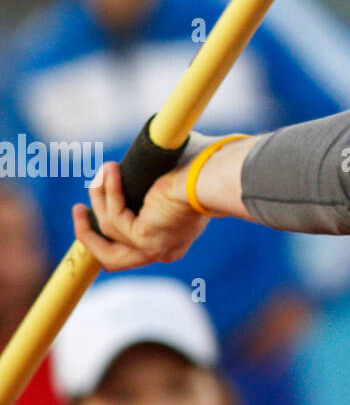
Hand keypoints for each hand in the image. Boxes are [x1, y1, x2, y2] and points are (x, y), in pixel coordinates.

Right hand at [73, 152, 208, 270]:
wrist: (216, 174)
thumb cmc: (208, 167)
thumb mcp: (177, 174)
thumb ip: (160, 172)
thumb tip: (155, 146)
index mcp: (175, 238)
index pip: (136, 249)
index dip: (111, 235)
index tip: (96, 215)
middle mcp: (164, 249)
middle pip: (112, 258)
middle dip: (90, 235)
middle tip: (78, 210)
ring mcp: (153, 248)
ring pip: (107, 234)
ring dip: (98, 201)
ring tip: (98, 174)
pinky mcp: (144, 237)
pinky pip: (114, 216)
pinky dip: (109, 192)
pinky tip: (109, 170)